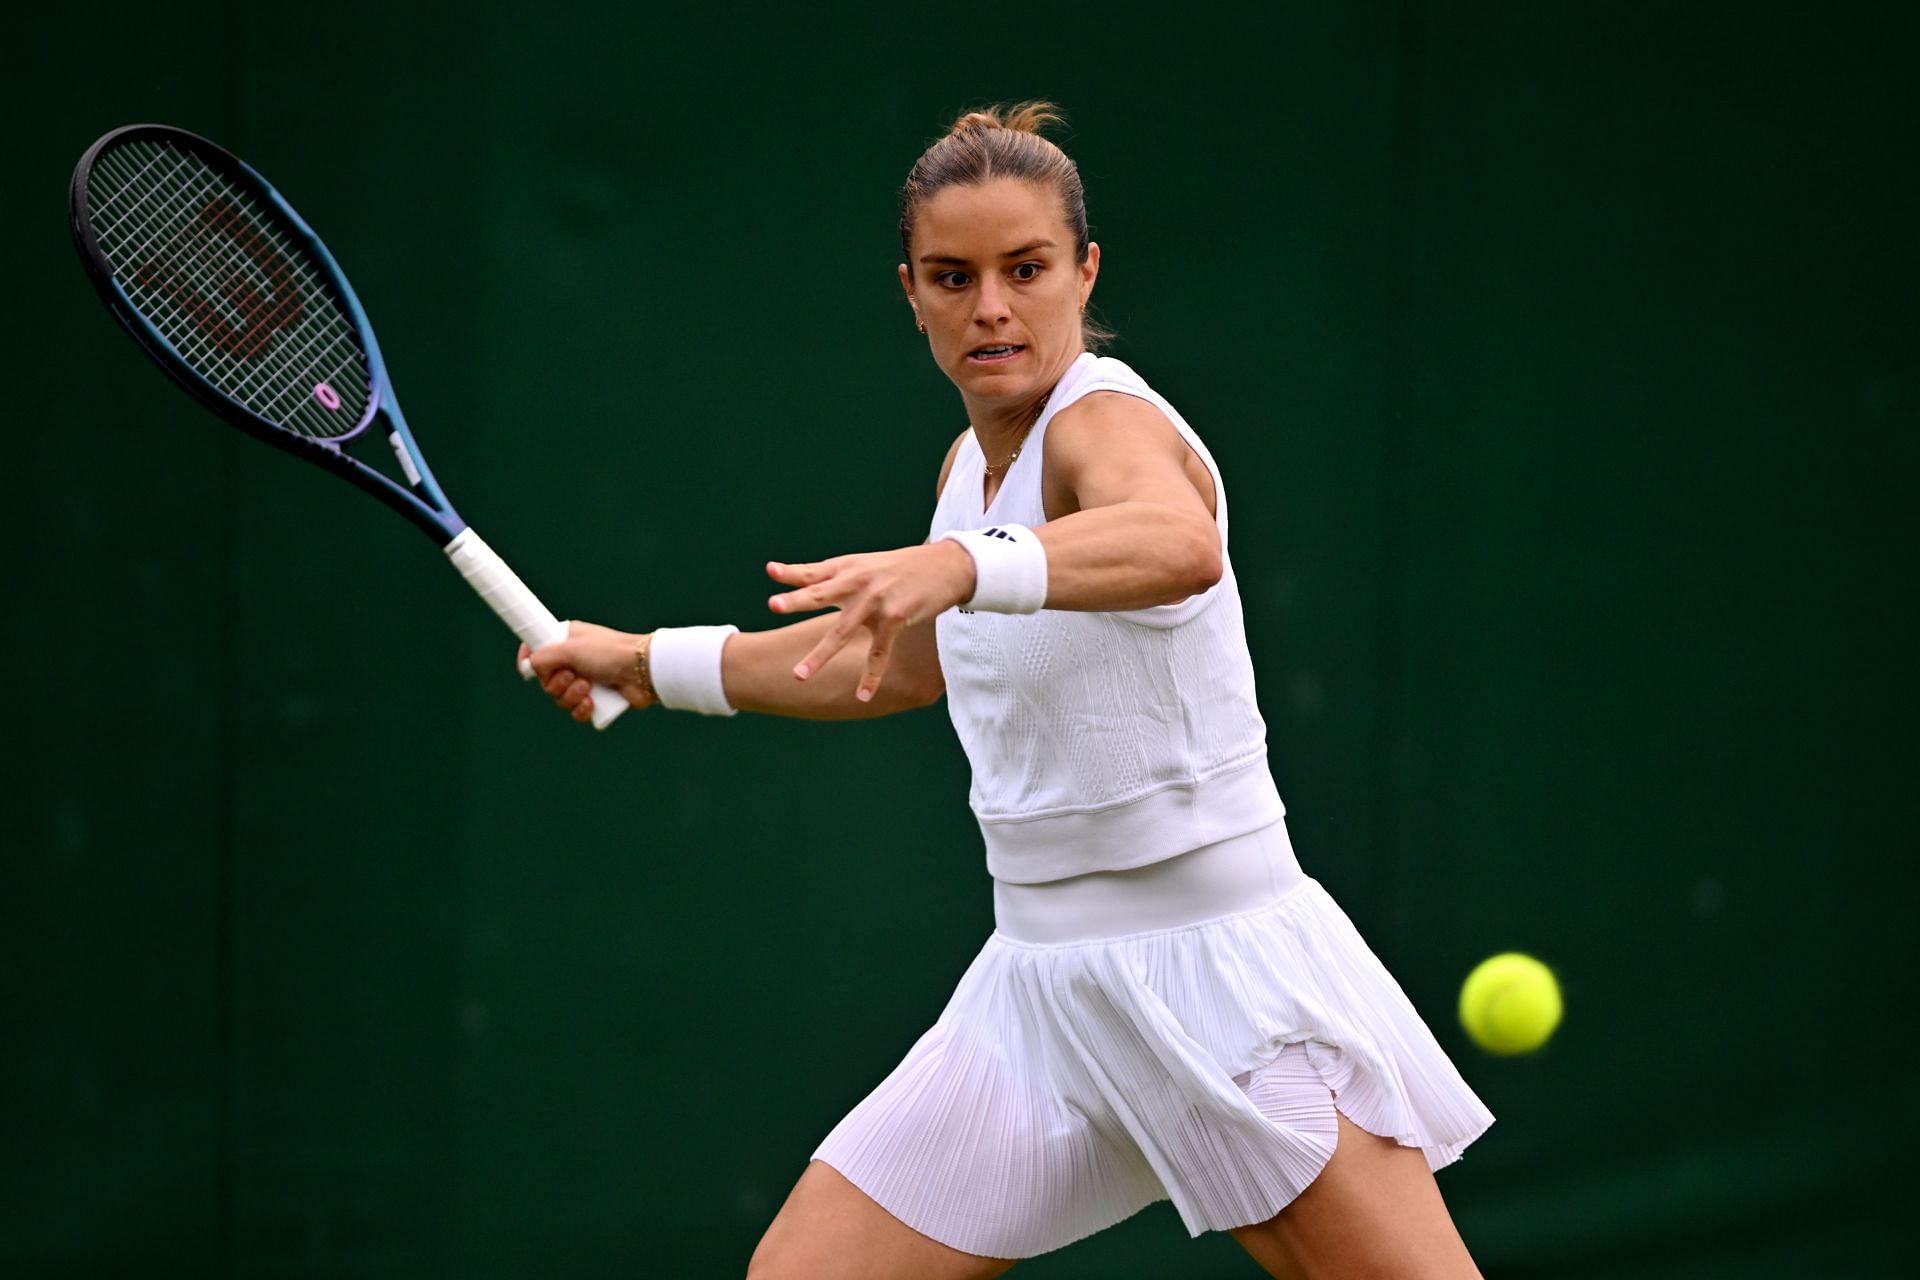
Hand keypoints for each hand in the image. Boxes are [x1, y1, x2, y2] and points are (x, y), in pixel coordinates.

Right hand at [517, 621, 656, 722]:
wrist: (643, 670)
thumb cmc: (609, 652)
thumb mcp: (569, 648)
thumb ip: (542, 657)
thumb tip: (529, 668)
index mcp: (566, 641)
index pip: (537, 651)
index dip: (529, 660)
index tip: (525, 667)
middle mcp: (574, 661)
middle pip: (546, 682)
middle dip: (557, 684)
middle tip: (573, 675)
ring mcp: (585, 681)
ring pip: (560, 699)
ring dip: (571, 696)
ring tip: (589, 687)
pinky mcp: (596, 700)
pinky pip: (576, 712)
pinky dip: (582, 709)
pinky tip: (593, 703)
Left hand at [765, 541, 974, 700]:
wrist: (945, 567)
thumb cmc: (898, 567)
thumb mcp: (864, 564)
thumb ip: (832, 575)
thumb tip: (797, 578)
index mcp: (847, 568)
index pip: (813, 571)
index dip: (791, 572)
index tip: (770, 572)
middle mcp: (858, 582)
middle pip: (822, 593)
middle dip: (797, 600)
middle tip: (773, 605)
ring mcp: (876, 602)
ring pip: (842, 632)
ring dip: (820, 655)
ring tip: (798, 676)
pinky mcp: (895, 619)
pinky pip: (878, 653)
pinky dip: (871, 676)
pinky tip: (862, 696)